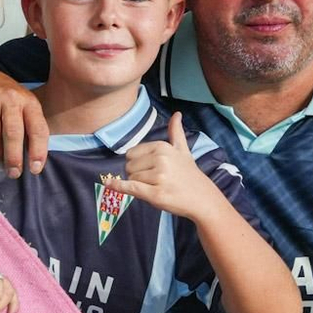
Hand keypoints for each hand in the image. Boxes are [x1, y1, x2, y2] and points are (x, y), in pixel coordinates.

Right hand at [0, 64, 47, 177]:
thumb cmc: (5, 97)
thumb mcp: (23, 105)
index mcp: (28, 101)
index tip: (35, 169)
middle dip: (14, 158)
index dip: (38, 151)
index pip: (37, 128)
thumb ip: (29, 127)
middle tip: (13, 173)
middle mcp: (9, 98)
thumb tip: (32, 160)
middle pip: (13, 133)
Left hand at [99, 113, 222, 221]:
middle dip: (137, 175)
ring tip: (158, 188)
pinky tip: (109, 184)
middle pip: (129, 166)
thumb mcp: (183, 150)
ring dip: (140, 186)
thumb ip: (176, 132)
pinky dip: (118, 187)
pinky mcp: (155, 195)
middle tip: (156, 180)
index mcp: (162, 147)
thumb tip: (177, 113)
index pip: (131, 154)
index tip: (152, 169)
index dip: (138, 164)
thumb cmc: (189, 174)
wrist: (203, 199)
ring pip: (131, 179)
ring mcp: (158, 177)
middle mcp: (160, 160)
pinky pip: (131, 188)